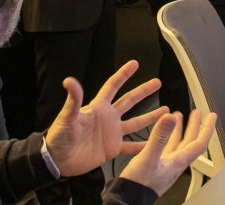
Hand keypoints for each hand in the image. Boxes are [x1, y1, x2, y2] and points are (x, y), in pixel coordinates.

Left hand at [44, 61, 167, 177]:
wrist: (58, 160)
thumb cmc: (59, 136)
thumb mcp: (67, 117)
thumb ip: (73, 100)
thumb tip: (69, 81)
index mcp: (98, 107)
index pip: (113, 86)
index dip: (123, 74)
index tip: (134, 63)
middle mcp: (108, 118)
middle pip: (129, 101)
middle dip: (143, 91)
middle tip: (157, 83)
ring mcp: (111, 133)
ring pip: (136, 123)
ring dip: (150, 118)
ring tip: (166, 113)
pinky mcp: (112, 149)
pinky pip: (131, 147)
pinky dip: (143, 146)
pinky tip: (155, 144)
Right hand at [119, 110, 217, 195]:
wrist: (129, 199)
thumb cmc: (140, 185)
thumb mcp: (150, 157)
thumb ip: (160, 136)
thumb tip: (170, 118)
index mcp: (178, 161)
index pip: (199, 143)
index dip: (207, 129)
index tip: (212, 116)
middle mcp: (175, 163)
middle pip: (190, 142)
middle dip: (194, 126)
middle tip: (197, 113)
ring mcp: (166, 165)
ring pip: (178, 144)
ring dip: (180, 130)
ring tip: (178, 116)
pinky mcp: (156, 166)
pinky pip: (166, 148)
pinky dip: (166, 138)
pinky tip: (161, 133)